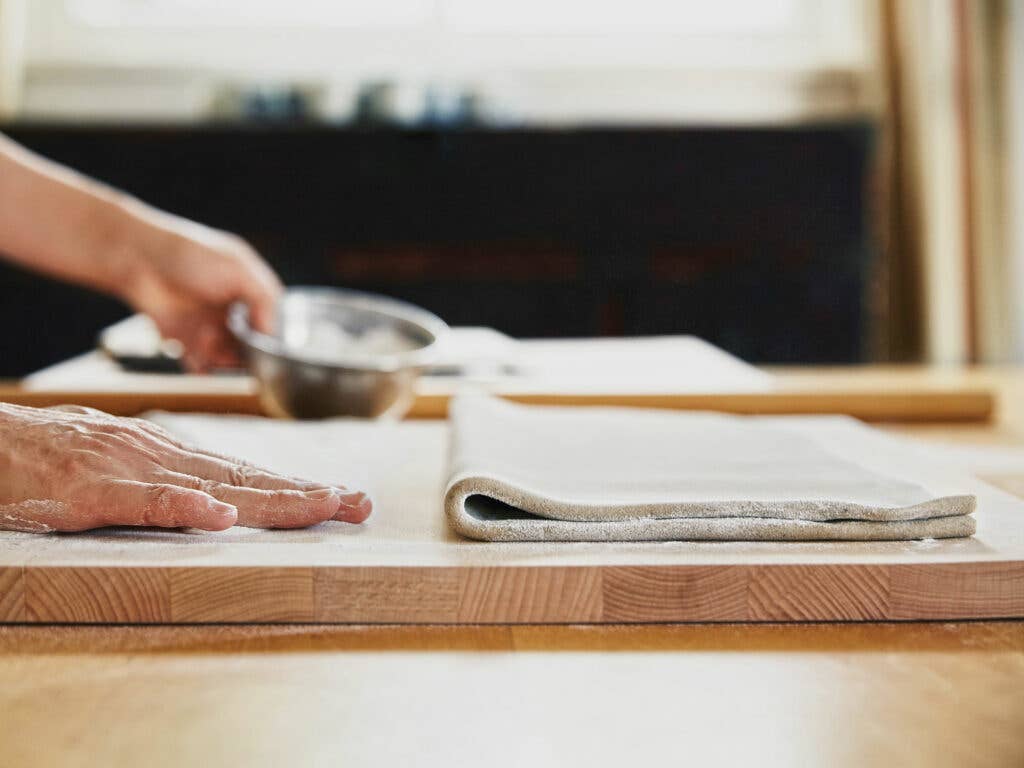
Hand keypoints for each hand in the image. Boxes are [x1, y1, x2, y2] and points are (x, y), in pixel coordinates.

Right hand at [0, 404, 371, 532]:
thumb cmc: (54, 456)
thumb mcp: (121, 465)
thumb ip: (167, 482)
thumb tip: (215, 500)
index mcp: (172, 455)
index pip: (248, 473)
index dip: (298, 487)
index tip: (344, 497)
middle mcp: (163, 456)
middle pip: (248, 479)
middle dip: (307, 493)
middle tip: (360, 504)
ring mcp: (131, 470)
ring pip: (212, 487)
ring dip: (270, 498)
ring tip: (321, 506)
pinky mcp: (91, 491)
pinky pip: (143, 501)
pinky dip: (183, 507)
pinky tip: (219, 516)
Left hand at [121, 212, 281, 371]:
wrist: (139, 259)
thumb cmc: (190, 254)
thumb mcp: (239, 269)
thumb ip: (264, 299)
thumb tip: (273, 334)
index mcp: (252, 294)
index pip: (272, 326)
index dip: (267, 339)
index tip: (259, 347)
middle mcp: (235, 313)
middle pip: (252, 348)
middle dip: (243, 352)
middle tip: (228, 344)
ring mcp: (211, 329)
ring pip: (228, 360)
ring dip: (221, 357)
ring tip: (204, 339)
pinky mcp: (187, 342)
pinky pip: (202, 367)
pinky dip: (203, 370)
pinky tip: (198, 359)